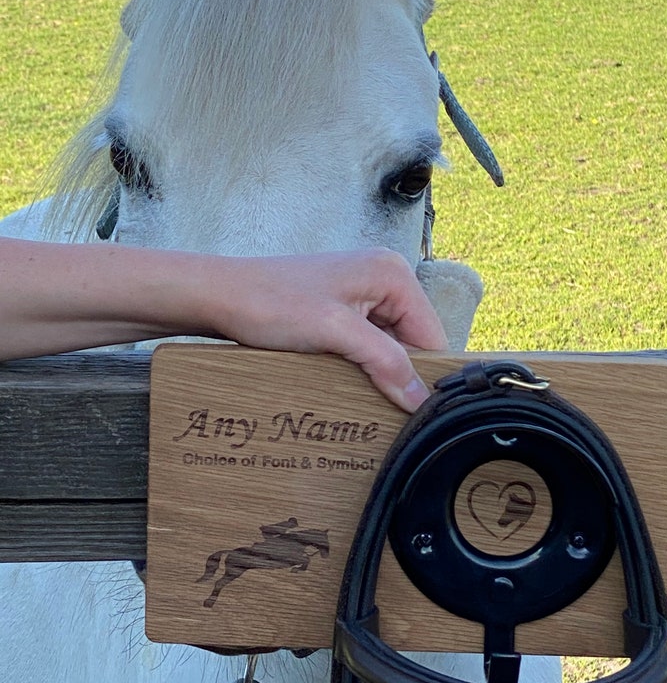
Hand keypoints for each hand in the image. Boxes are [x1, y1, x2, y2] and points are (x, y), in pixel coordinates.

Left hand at [207, 249, 448, 411]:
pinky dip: (361, 364)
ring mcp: (362, 292)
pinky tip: (343, 377)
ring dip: (378, 370)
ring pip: (391, 346)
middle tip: (381, 403)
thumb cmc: (268, 302)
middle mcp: (383, 277)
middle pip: (414, 341)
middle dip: (399, 372)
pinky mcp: (342, 307)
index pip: (432, 335)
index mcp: (392, 274)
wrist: (219, 297)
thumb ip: (384, 361)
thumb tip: (418, 397)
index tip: (413, 409)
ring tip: (357, 389)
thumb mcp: (335, 333)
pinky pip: (368, 343)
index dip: (424, 374)